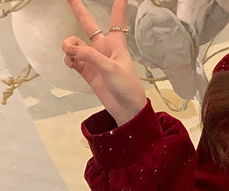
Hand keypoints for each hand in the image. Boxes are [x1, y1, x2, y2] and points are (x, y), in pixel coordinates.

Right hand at [61, 0, 146, 125]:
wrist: (127, 110)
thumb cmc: (128, 87)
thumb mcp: (111, 68)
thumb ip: (89, 56)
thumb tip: (69, 50)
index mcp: (116, 44)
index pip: (116, 20)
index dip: (118, 6)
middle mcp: (103, 49)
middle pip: (87, 24)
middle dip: (78, 10)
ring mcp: (94, 60)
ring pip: (74, 44)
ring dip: (69, 46)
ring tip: (70, 54)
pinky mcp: (87, 72)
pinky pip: (72, 59)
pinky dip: (69, 59)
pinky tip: (70, 63)